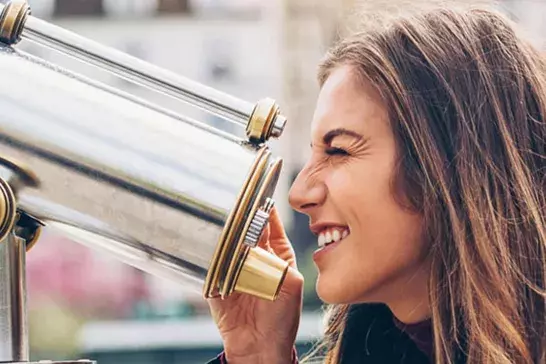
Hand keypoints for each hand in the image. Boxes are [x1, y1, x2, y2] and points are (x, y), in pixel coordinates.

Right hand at [207, 208, 303, 363]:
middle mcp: (254, 259)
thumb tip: (266, 241)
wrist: (260, 347)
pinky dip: (213, 253)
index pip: (270, 226)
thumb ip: (281, 260)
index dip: (266, 210)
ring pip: (229, 243)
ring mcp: (234, 269)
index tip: (262, 192)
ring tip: (228, 218)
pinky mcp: (217, 282)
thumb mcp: (291, 285)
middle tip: (242, 201)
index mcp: (276, 256)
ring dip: (228, 231)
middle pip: (247, 230)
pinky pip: (213, 263)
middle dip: (245, 216)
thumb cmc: (281, 319)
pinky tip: (214, 241)